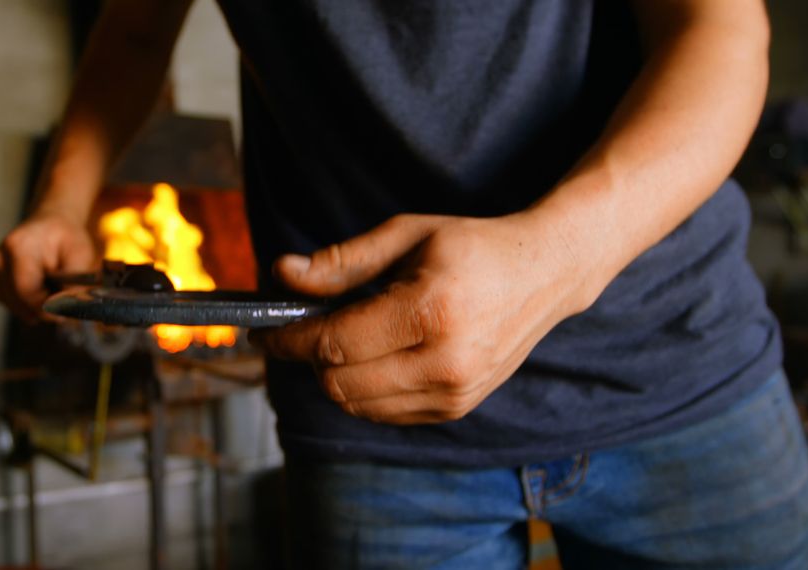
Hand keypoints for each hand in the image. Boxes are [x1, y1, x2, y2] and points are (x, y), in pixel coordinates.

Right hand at [0, 208, 96, 322]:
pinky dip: (27, 303)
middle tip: (62, 301)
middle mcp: (0, 258)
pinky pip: (11, 303)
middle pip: (19, 302)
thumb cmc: (66, 237)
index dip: (46, 308)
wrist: (51, 224)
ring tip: (52, 290)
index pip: (27, 292)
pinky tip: (39, 289)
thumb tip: (64, 308)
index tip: (64, 312)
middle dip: (43, 309)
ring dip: (35, 307)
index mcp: (19, 247)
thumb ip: (74, 283)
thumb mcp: (81, 254)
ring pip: (14, 306)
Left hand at [251, 213, 598, 424]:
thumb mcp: (406, 236)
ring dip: (334, 376)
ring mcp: (454, 393)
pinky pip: (385, 413)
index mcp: (431, 311)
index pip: (335, 343)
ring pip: (358, 404)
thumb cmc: (473, 247)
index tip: (263, 331)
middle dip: (309, 358)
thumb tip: (282, 273)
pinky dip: (363, 390)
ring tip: (341, 338)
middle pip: (340, 383)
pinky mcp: (456, 408)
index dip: (289, 340)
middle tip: (304, 328)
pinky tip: (371, 356)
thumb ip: (342, 262)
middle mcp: (445, 362)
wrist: (545, 274)